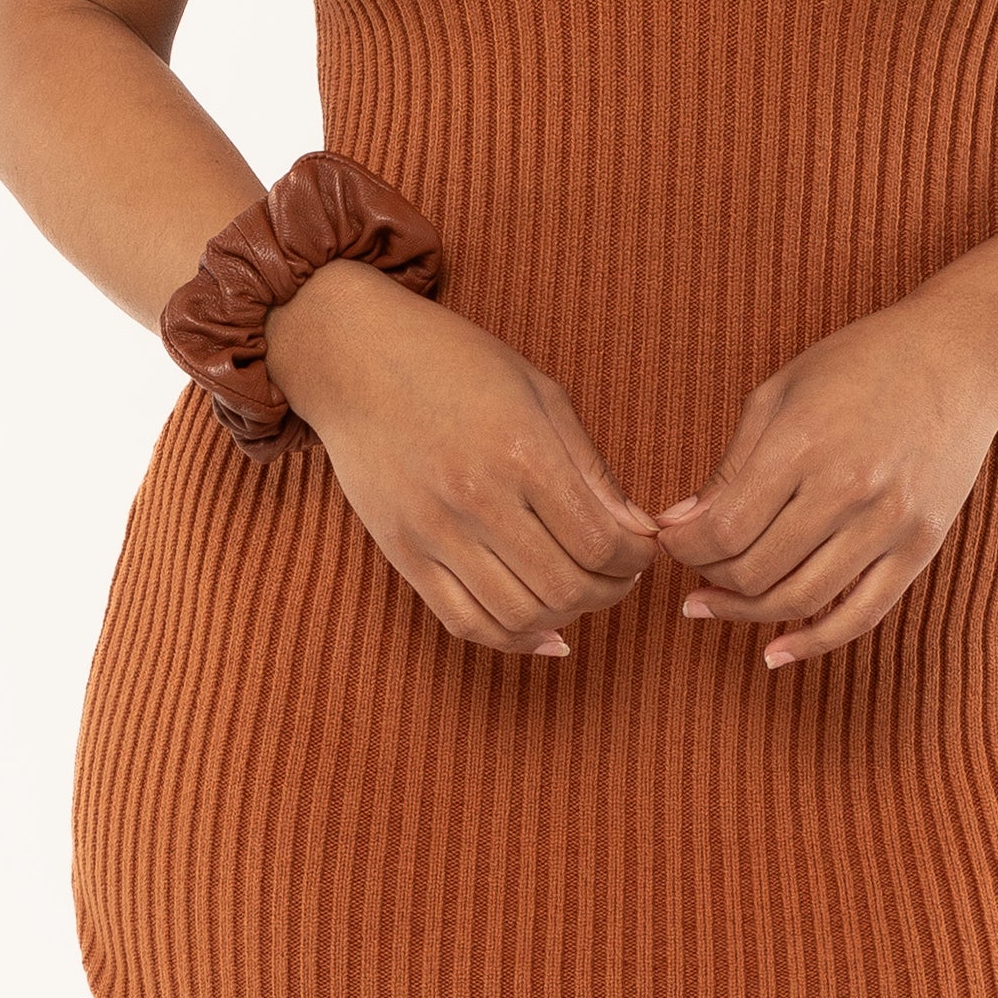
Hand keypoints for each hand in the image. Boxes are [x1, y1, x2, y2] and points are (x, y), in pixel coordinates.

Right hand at [263, 257, 659, 656]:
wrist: (356, 359)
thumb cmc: (457, 364)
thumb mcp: (540, 393)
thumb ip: (591, 469)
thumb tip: (638, 531)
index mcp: (522, 451)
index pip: (601, 543)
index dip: (637, 559)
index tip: (642, 549)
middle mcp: (478, 498)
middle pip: (567, 587)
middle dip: (611, 591)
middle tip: (618, 574)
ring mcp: (435, 532)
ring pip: (521, 616)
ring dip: (566, 616)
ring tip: (578, 590)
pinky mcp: (403, 553)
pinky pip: (464, 622)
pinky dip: (511, 639)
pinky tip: (539, 628)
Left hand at [651, 296, 997, 666]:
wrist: (959, 355)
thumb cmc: (862, 362)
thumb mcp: (782, 392)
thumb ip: (731, 465)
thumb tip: (678, 525)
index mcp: (803, 443)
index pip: (723, 528)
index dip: (683, 548)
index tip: (670, 543)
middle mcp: (847, 489)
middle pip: (754, 571)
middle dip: (708, 578)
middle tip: (692, 572)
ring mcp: (889, 523)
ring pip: (799, 601)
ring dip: (745, 613)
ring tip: (716, 604)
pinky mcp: (920, 546)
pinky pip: (860, 616)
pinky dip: (812, 644)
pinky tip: (776, 652)